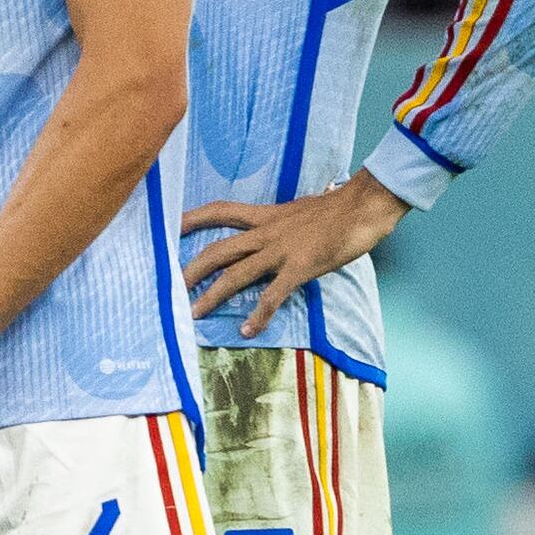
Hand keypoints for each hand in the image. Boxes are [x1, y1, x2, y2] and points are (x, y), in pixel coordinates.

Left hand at [183, 170, 405, 333]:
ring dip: (212, 295)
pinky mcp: (300, 267)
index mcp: (266, 215)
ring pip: (236, 274)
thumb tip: (278, 229)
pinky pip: (273, 295)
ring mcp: (281, 251)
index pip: (221, 210)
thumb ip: (283, 222)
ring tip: (194, 313)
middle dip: (192, 269)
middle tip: (170, 286)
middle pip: (218, 250)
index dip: (193, 217)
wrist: (365, 205)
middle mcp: (266, 232)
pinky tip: (248, 329)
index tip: (171, 225)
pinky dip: (259, 314)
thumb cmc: (339, 207)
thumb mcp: (301, 209)